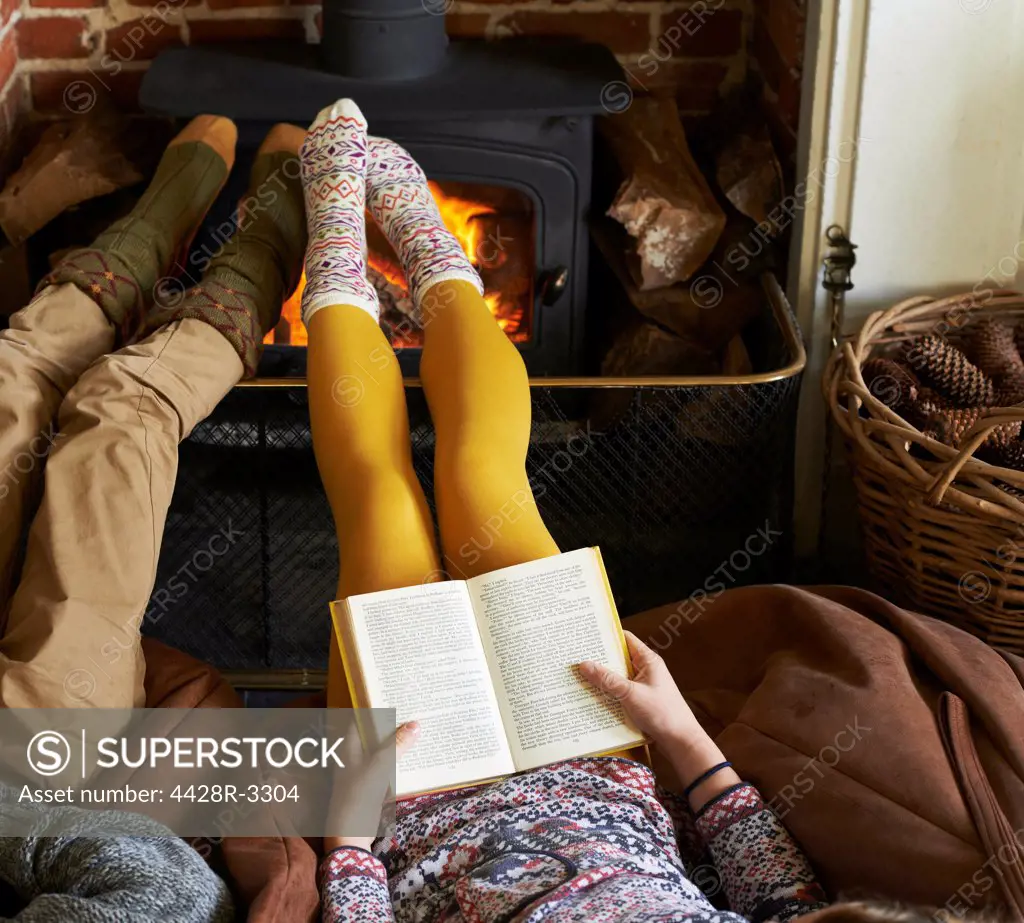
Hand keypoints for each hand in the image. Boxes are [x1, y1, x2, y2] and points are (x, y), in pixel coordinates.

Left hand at [323, 720, 419, 853]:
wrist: (349, 838)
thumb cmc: (358, 798)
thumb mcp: (379, 768)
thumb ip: (396, 745)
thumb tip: (416, 723)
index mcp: (349, 748)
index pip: (360, 719)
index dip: (375, 708)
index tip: (394, 696)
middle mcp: (353, 758)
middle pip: (373, 735)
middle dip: (391, 725)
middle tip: (414, 711)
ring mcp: (361, 773)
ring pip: (381, 751)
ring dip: (396, 743)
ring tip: (418, 729)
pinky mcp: (370, 788)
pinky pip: (386, 768)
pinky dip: (398, 761)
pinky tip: (414, 758)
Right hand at [578, 632, 735, 804]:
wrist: (681, 741)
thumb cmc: (662, 713)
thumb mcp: (631, 694)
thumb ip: (607, 679)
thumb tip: (584, 664)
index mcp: (648, 660)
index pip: (625, 639)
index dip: (606, 636)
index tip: (586, 636)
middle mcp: (645, 669)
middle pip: (618, 658)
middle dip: (599, 659)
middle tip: (575, 658)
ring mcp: (643, 685)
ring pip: (617, 676)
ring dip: (602, 678)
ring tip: (578, 676)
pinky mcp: (640, 700)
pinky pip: (620, 691)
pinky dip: (608, 693)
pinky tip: (592, 697)